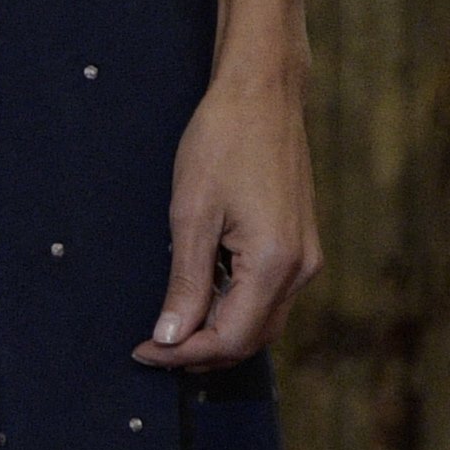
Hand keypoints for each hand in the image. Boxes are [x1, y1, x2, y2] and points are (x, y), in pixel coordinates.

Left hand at [139, 0, 320, 369]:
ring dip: (217, 332)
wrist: (261, 96)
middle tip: (151, 347)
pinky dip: (234, 307)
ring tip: (169, 328)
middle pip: (251, 338)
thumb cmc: (221, 143)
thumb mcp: (190, 214)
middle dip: (201, 351)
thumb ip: (184, 282)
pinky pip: (268, 296)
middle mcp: (301, 270)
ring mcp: (306, 259)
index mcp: (276, 265)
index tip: (144, 352)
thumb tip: (170, 337)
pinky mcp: (300, 246)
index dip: (185, 353)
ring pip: (262, 321)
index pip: (231, 339)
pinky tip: (199, 296)